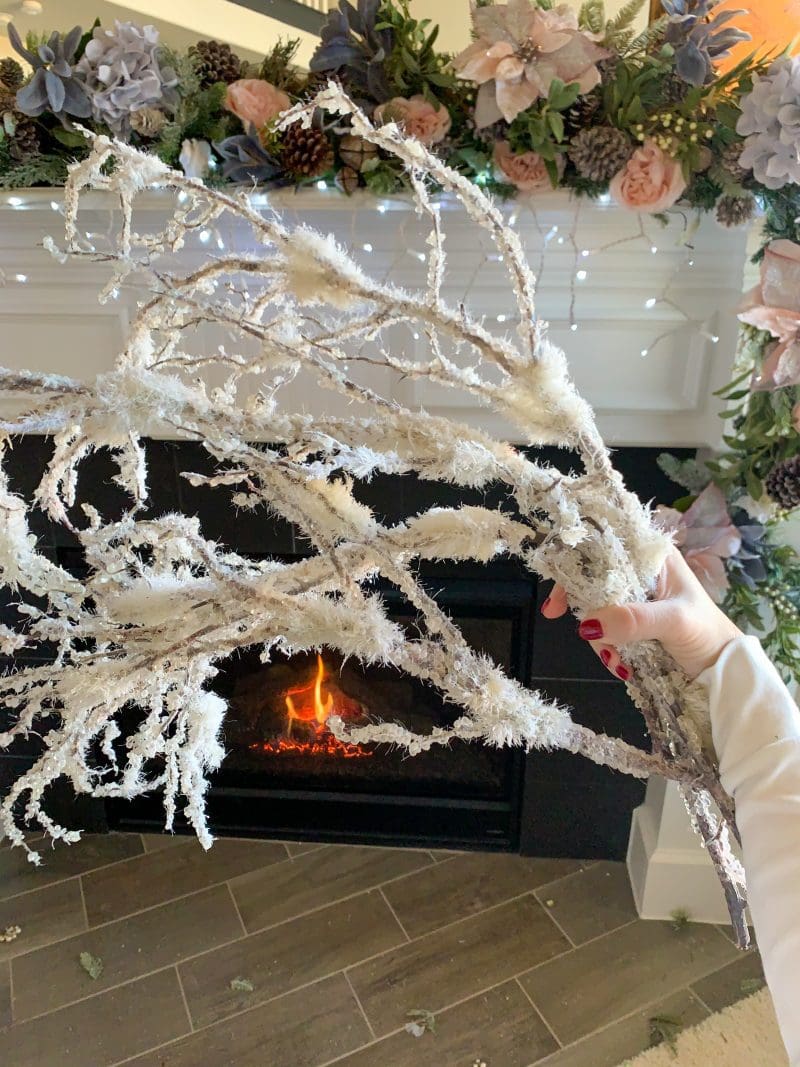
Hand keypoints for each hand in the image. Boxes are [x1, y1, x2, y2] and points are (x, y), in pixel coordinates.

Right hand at [541, 546, 742, 681]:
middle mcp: (638, 572)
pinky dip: (605, 647)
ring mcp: (633, 598)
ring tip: (615, 660)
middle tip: (570, 624)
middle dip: (582, 606)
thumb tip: (589, 624)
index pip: (603, 546)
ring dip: (598, 636)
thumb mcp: (675, 621)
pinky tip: (618, 663)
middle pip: (591, 578)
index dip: (575, 561)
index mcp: (651, 556)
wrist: (722, 667)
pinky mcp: (630, 622)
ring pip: (595, 608)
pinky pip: (603, 629)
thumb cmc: (708, 633)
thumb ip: (635, 619)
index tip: (559, 592)